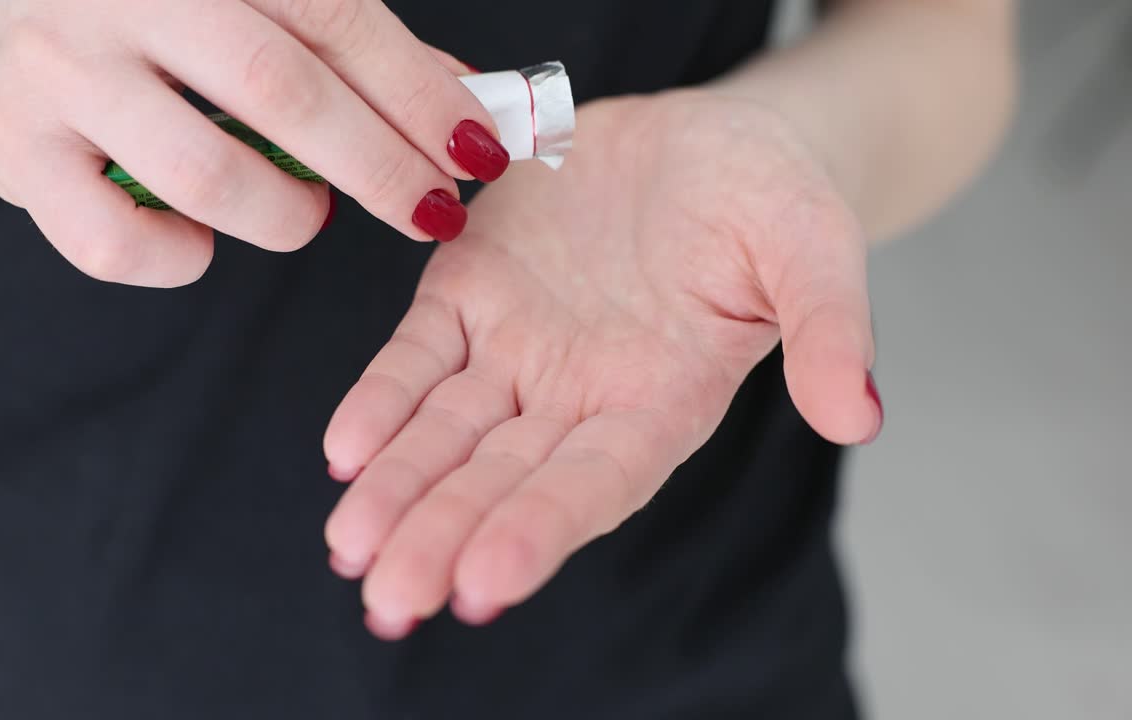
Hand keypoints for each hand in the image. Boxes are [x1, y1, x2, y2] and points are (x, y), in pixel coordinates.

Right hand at [0, 0, 502, 285]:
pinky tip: (202, 238)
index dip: (417, 89)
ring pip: (208, 176)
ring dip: (287, 214)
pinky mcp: (15, 156)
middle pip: (281, 91)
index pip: (333, 16)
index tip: (477, 147)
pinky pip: (119, 245)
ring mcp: (58, 75)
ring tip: (306, 212)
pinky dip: (185, 257)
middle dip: (381, 166)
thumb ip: (336, 35)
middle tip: (433, 210)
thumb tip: (461, 101)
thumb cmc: (131, 5)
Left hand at [322, 90, 884, 638]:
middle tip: (392, 596)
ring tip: (350, 547)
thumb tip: (857, 415)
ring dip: (398, 489)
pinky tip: (345, 451)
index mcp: (662, 402)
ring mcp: (519, 349)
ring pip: (448, 433)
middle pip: (505, 480)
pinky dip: (383, 400)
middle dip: (445, 536)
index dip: (541, 529)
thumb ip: (828, 328)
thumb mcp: (814, 245)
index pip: (596, 481)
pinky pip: (418, 355)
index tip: (485, 584)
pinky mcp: (470, 294)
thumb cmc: (767, 198)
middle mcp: (580, 395)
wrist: (697, 138)